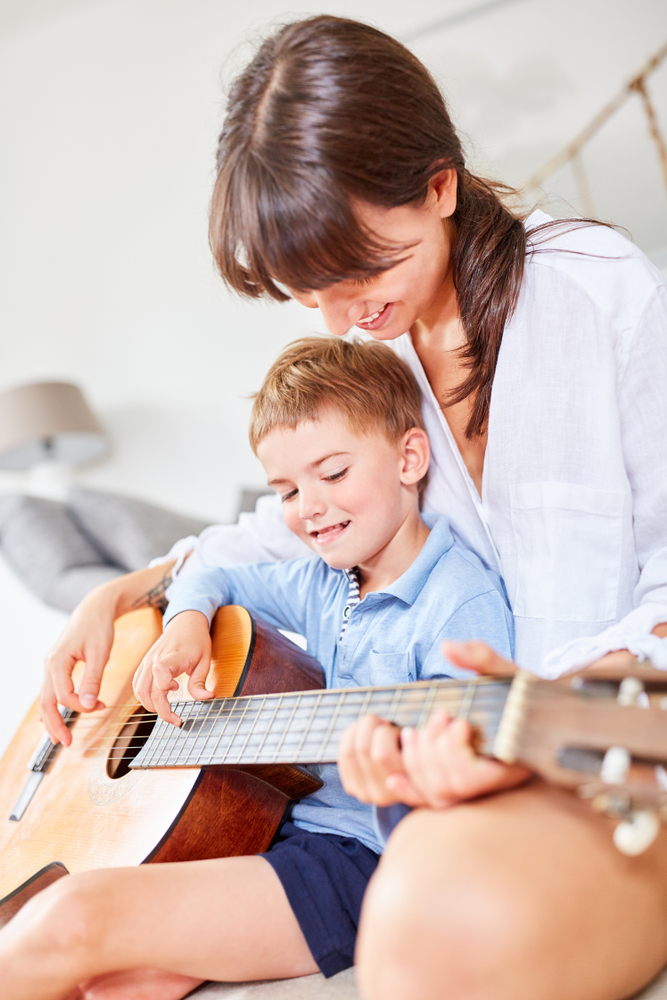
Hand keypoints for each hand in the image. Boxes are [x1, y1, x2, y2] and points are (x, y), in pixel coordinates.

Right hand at [40, 561, 177, 745]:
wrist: (95, 608)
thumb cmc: (99, 627)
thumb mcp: (100, 653)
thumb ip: (93, 679)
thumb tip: (88, 703)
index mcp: (57, 661)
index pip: (64, 695)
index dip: (82, 706)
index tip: (101, 706)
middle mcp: (49, 665)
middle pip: (46, 702)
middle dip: (55, 724)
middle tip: (67, 743)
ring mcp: (50, 665)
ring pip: (45, 698)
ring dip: (53, 718)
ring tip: (61, 737)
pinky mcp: (56, 666)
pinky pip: (49, 691)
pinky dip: (53, 706)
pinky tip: (54, 718)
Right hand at [132, 611, 212, 725]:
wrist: (185, 623)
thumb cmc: (196, 641)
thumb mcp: (205, 660)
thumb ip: (200, 681)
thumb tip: (206, 698)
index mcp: (172, 656)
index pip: (159, 671)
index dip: (164, 686)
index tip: (178, 688)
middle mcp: (156, 659)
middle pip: (147, 689)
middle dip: (160, 709)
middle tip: (176, 719)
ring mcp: (147, 661)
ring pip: (139, 689)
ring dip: (150, 705)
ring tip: (167, 711)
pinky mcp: (144, 664)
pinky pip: (137, 684)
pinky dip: (144, 696)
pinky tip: (157, 700)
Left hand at [339, 641, 528, 808]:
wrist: (541, 716)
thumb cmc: (527, 692)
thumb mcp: (509, 672)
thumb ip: (482, 658)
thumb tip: (447, 647)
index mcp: (511, 761)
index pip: (471, 778)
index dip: (453, 751)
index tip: (460, 720)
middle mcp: (494, 783)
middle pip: (446, 787)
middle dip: (431, 749)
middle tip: (439, 716)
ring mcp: (476, 791)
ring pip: (435, 796)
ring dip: (416, 761)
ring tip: (416, 731)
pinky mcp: (461, 790)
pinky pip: (431, 803)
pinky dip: (409, 789)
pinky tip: (394, 778)